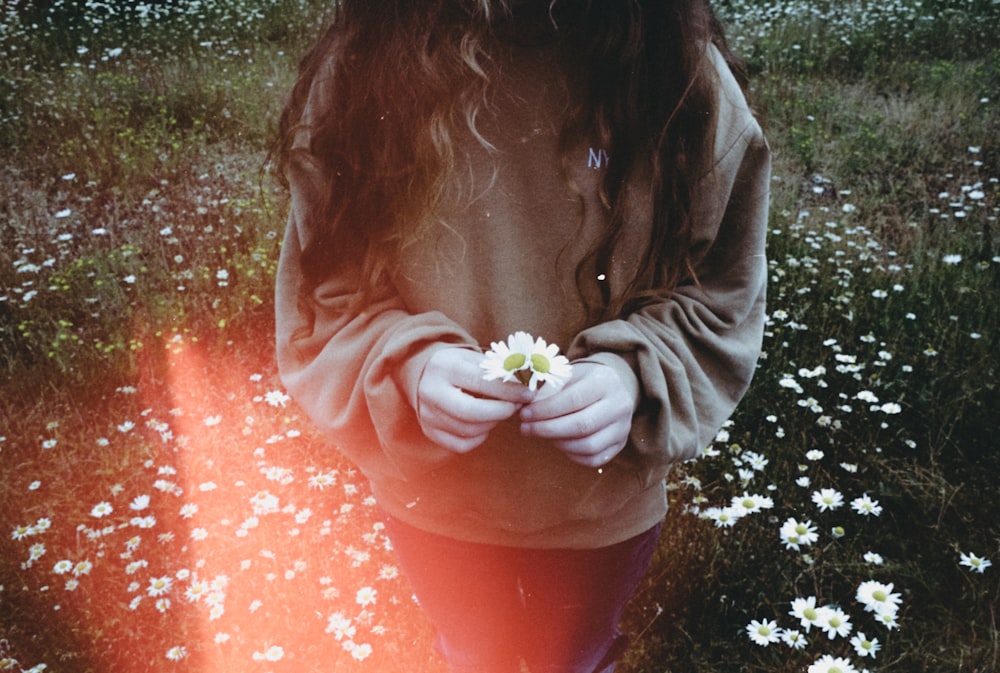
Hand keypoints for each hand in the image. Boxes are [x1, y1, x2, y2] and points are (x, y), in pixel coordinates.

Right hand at [417, 347, 534, 453]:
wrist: (424, 373)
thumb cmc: (457, 365)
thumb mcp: (474, 359)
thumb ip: (497, 371)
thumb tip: (525, 385)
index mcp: (445, 367)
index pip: (480, 382)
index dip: (508, 391)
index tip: (528, 394)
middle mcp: (432, 391)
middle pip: (471, 412)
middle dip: (501, 412)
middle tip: (516, 407)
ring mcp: (428, 414)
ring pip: (468, 430)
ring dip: (492, 423)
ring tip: (500, 412)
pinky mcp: (429, 431)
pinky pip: (461, 445)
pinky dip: (479, 438)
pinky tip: (484, 425)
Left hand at [518, 362, 636, 467]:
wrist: (612, 387)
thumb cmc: (583, 380)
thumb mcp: (568, 375)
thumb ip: (548, 388)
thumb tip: (524, 404)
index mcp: (605, 381)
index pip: (573, 400)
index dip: (545, 410)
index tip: (524, 414)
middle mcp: (619, 404)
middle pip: (582, 425)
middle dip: (548, 429)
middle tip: (526, 428)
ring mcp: (623, 427)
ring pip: (588, 445)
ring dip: (558, 443)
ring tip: (541, 434)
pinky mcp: (621, 443)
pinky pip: (594, 458)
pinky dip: (572, 455)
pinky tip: (559, 443)